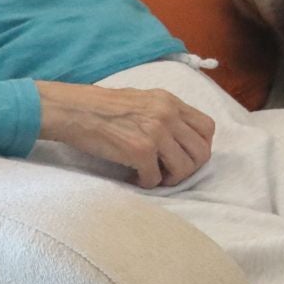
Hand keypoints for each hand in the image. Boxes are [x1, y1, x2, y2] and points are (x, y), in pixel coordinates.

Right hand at [36, 81, 214, 188]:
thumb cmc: (104, 107)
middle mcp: (168, 115)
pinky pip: (156, 178)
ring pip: (184, 168)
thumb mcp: (144, 100)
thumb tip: (182, 138)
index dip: (201, 146)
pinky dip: (146, 183)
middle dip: (189, 168)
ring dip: (170, 178)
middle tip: (171, 172)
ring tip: (154, 176)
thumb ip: (166, 114)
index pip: (208, 128)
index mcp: (171, 101)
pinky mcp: (140, 151)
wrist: (75, 110)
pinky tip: (135, 177)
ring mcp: (156, 133)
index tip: (186, 155)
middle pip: (201, 152)